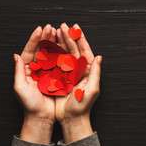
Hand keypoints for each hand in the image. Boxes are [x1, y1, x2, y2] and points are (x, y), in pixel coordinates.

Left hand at [13, 24, 56, 144]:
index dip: (34, 40)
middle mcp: (37, 70)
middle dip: (45, 38)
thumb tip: (16, 56)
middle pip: (41, 50)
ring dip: (54, 43)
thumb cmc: (30, 105)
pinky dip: (62, 54)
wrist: (42, 117)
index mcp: (27, 70)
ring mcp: (48, 73)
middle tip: (50, 27)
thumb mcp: (20, 88)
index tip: (39, 29)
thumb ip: (18, 71)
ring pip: (51, 54)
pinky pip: (60, 63)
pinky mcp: (57, 78)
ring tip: (57, 32)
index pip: (30, 51)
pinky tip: (65, 45)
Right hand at [55, 23, 101, 142]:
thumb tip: (99, 57)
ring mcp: (67, 73)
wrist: (71, 119)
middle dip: (68, 37)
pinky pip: (54, 63)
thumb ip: (95, 73)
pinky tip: (47, 45)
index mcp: (87, 71)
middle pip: (73, 50)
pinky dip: (51, 53)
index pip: (84, 51)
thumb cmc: (82, 107)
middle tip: (62, 25)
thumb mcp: (92, 90)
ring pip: (63, 54)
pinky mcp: (58, 78)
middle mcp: (77, 70)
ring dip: (59, 42)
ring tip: (54, 31)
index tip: (75, 27)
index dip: (80, 39)